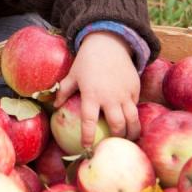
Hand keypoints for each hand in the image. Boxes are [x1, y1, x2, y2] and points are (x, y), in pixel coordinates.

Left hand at [54, 31, 140, 146]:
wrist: (108, 43)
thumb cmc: (87, 61)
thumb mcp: (73, 74)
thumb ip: (64, 90)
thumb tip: (55, 106)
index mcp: (91, 94)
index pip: (89, 121)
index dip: (88, 136)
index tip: (86, 148)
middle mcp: (110, 97)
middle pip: (117, 125)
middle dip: (116, 138)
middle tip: (113, 146)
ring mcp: (125, 94)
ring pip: (133, 120)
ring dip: (132, 133)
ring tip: (129, 141)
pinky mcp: (135, 89)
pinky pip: (136, 107)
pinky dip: (134, 117)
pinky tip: (132, 124)